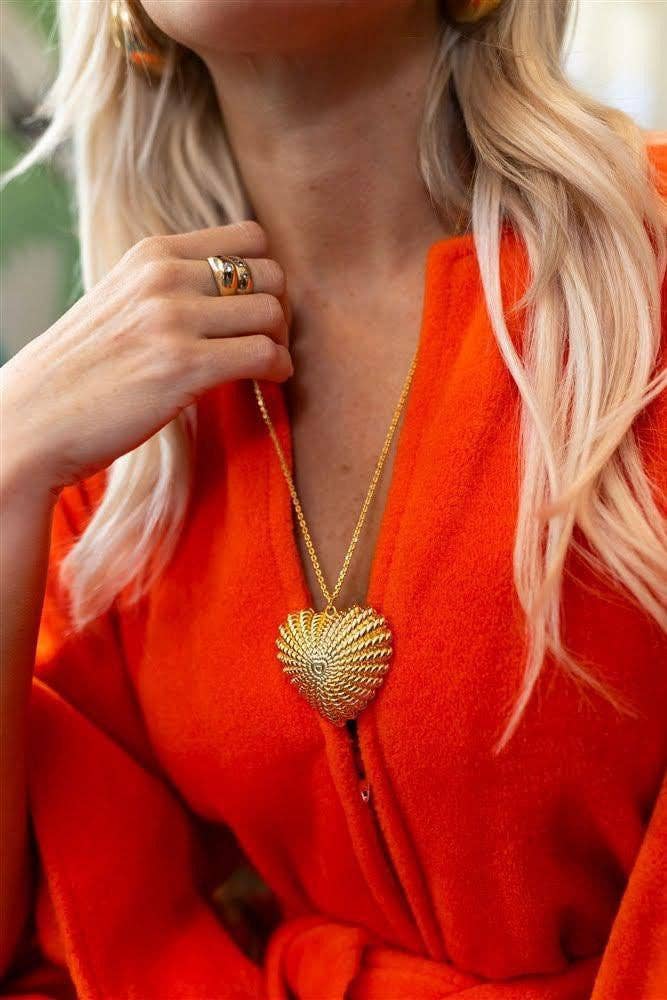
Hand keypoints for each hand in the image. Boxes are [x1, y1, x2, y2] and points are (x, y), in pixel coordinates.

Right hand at [1, 221, 291, 498]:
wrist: (32, 421)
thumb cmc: (80, 372)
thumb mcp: (121, 302)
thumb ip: (169, 288)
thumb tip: (231, 291)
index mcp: (151, 253)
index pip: (249, 236)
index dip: (266, 274)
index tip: (257, 308)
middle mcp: (163, 276)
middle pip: (271, 272)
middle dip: (281, 310)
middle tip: (270, 342)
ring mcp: (173, 319)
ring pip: (272, 312)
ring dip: (282, 343)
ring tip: (268, 366)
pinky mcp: (183, 366)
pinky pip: (264, 354)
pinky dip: (278, 370)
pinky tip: (268, 383)